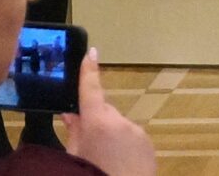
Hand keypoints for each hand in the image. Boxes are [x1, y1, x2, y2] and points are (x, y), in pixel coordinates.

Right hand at [61, 50, 156, 175]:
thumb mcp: (74, 156)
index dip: (89, 71)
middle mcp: (120, 121)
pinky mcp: (148, 145)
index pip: (91, 89)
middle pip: (104, 112)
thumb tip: (70, 114)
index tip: (91, 53)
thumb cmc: (90, 175)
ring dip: (111, 137)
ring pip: (119, 127)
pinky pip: (132, 139)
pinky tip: (118, 165)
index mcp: (97, 122)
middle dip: (96, 122)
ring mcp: (137, 132)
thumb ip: (74, 132)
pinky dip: (125, 148)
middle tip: (87, 144)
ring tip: (104, 161)